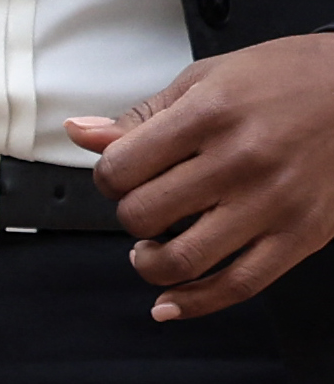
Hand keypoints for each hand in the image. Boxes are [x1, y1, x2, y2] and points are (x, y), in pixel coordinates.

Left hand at [67, 34, 333, 318]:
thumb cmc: (282, 80)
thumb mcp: (203, 80)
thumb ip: (140, 116)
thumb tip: (81, 134)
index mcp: (207, 117)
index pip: (121, 168)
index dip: (106, 179)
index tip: (117, 178)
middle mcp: (239, 161)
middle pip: (144, 215)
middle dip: (128, 217)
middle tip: (141, 208)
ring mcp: (272, 203)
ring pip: (184, 259)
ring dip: (150, 265)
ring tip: (150, 251)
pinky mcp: (302, 235)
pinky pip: (241, 285)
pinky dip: (197, 303)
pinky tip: (172, 302)